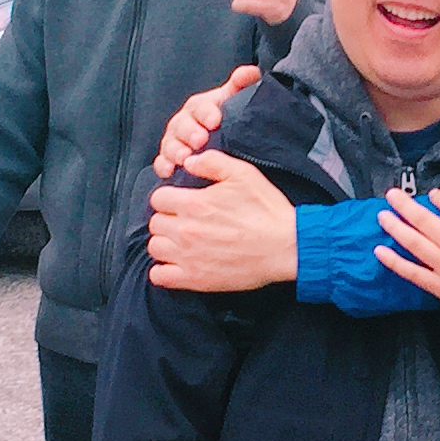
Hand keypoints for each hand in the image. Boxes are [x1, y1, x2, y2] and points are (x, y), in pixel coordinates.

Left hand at [146, 147, 297, 291]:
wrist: (285, 247)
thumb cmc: (267, 211)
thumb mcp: (243, 174)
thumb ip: (211, 162)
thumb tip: (189, 161)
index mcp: (194, 203)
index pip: (158, 198)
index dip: (169, 198)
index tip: (182, 203)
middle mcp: (185, 230)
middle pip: (155, 223)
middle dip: (167, 219)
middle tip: (185, 222)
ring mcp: (188, 257)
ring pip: (154, 248)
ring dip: (165, 243)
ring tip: (181, 242)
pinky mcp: (195, 279)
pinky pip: (159, 277)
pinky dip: (164, 271)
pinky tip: (178, 264)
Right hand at [154, 67, 256, 177]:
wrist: (221, 140)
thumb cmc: (227, 117)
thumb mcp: (236, 100)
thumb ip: (242, 85)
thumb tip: (250, 72)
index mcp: (200, 106)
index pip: (201, 106)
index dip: (207, 112)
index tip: (215, 121)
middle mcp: (184, 122)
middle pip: (182, 125)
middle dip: (190, 132)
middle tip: (200, 141)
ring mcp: (175, 141)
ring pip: (171, 143)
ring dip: (176, 150)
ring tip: (185, 158)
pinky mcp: (169, 159)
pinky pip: (162, 161)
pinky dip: (163, 166)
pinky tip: (168, 172)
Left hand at [375, 182, 439, 313]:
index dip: (439, 198)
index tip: (431, 194)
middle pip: (425, 221)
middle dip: (405, 205)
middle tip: (391, 195)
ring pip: (414, 243)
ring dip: (395, 228)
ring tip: (382, 216)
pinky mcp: (438, 285)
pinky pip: (412, 272)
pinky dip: (394, 262)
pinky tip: (380, 251)